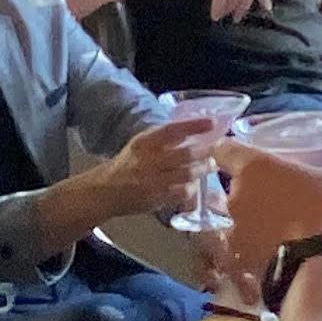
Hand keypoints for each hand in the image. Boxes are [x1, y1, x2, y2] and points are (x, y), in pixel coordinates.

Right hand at [89, 110, 223, 219]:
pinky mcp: (156, 197)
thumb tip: (194, 129)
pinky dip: (192, 188)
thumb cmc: (127, 165)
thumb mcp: (141, 144)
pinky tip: (195, 186)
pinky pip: (182, 192)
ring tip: (210, 166)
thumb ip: (164, 138)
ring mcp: (152, 180)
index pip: (172, 129)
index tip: (212, 122)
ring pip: (187, 173)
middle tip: (216, 149)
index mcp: (144, 141)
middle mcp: (148, 159)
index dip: (194, 125)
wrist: (105, 191)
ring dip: (202, 170)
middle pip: (185, 153)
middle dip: (205, 151)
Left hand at [215, 139, 321, 298]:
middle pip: (233, 186)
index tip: (248, 154)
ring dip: (253, 222)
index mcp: (252, 168)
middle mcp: (235, 198)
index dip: (233, 150)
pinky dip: (256, 251)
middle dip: (252, 189)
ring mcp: (234, 232)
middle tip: (278, 193)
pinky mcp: (240, 263)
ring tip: (279, 227)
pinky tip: (277, 253)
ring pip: (237, 221)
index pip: (225, 149)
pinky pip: (244, 252)